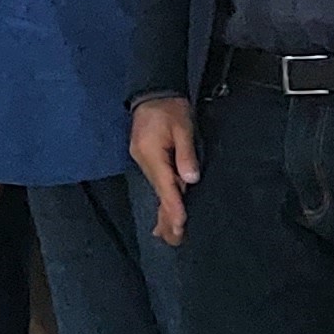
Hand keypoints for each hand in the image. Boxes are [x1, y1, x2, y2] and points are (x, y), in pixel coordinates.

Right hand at [130, 94, 198, 244]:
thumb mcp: (183, 128)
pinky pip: (156, 183)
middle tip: (175, 240)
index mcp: (152, 154)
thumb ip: (186, 154)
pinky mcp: (146, 159)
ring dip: (163, 211)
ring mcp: (143, 161)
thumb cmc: (170, 108)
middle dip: (166, 217)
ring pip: (156, 190)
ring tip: (168, 234)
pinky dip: (161, 198)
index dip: (173, 206)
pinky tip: (162, 212)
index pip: (165, 185)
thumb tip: (190, 179)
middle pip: (158, 193)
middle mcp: (144, 161)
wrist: (152, 93)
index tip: (180, 224)